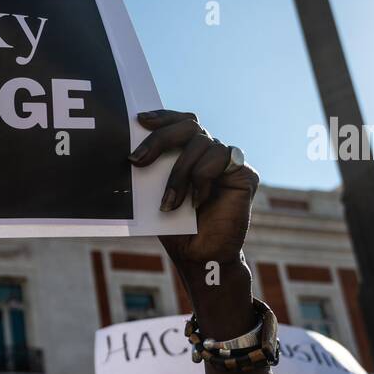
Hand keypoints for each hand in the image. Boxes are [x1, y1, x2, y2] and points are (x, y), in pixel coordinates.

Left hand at [130, 109, 259, 270]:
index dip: (163, 116)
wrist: (199, 256)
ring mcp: (228, 162)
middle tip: (137, 160)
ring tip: (169, 203)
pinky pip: (220, 158)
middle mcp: (211, 152)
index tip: (140, 120)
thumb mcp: (155, 194)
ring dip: (179, 173)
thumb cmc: (176, 228)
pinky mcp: (244, 174)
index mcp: (190, 153)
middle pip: (189, 125)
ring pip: (202, 143)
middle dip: (160, 139)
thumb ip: (151, 169)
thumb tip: (129, 149)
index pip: (180, 122)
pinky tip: (197, 203)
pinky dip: (202, 179)